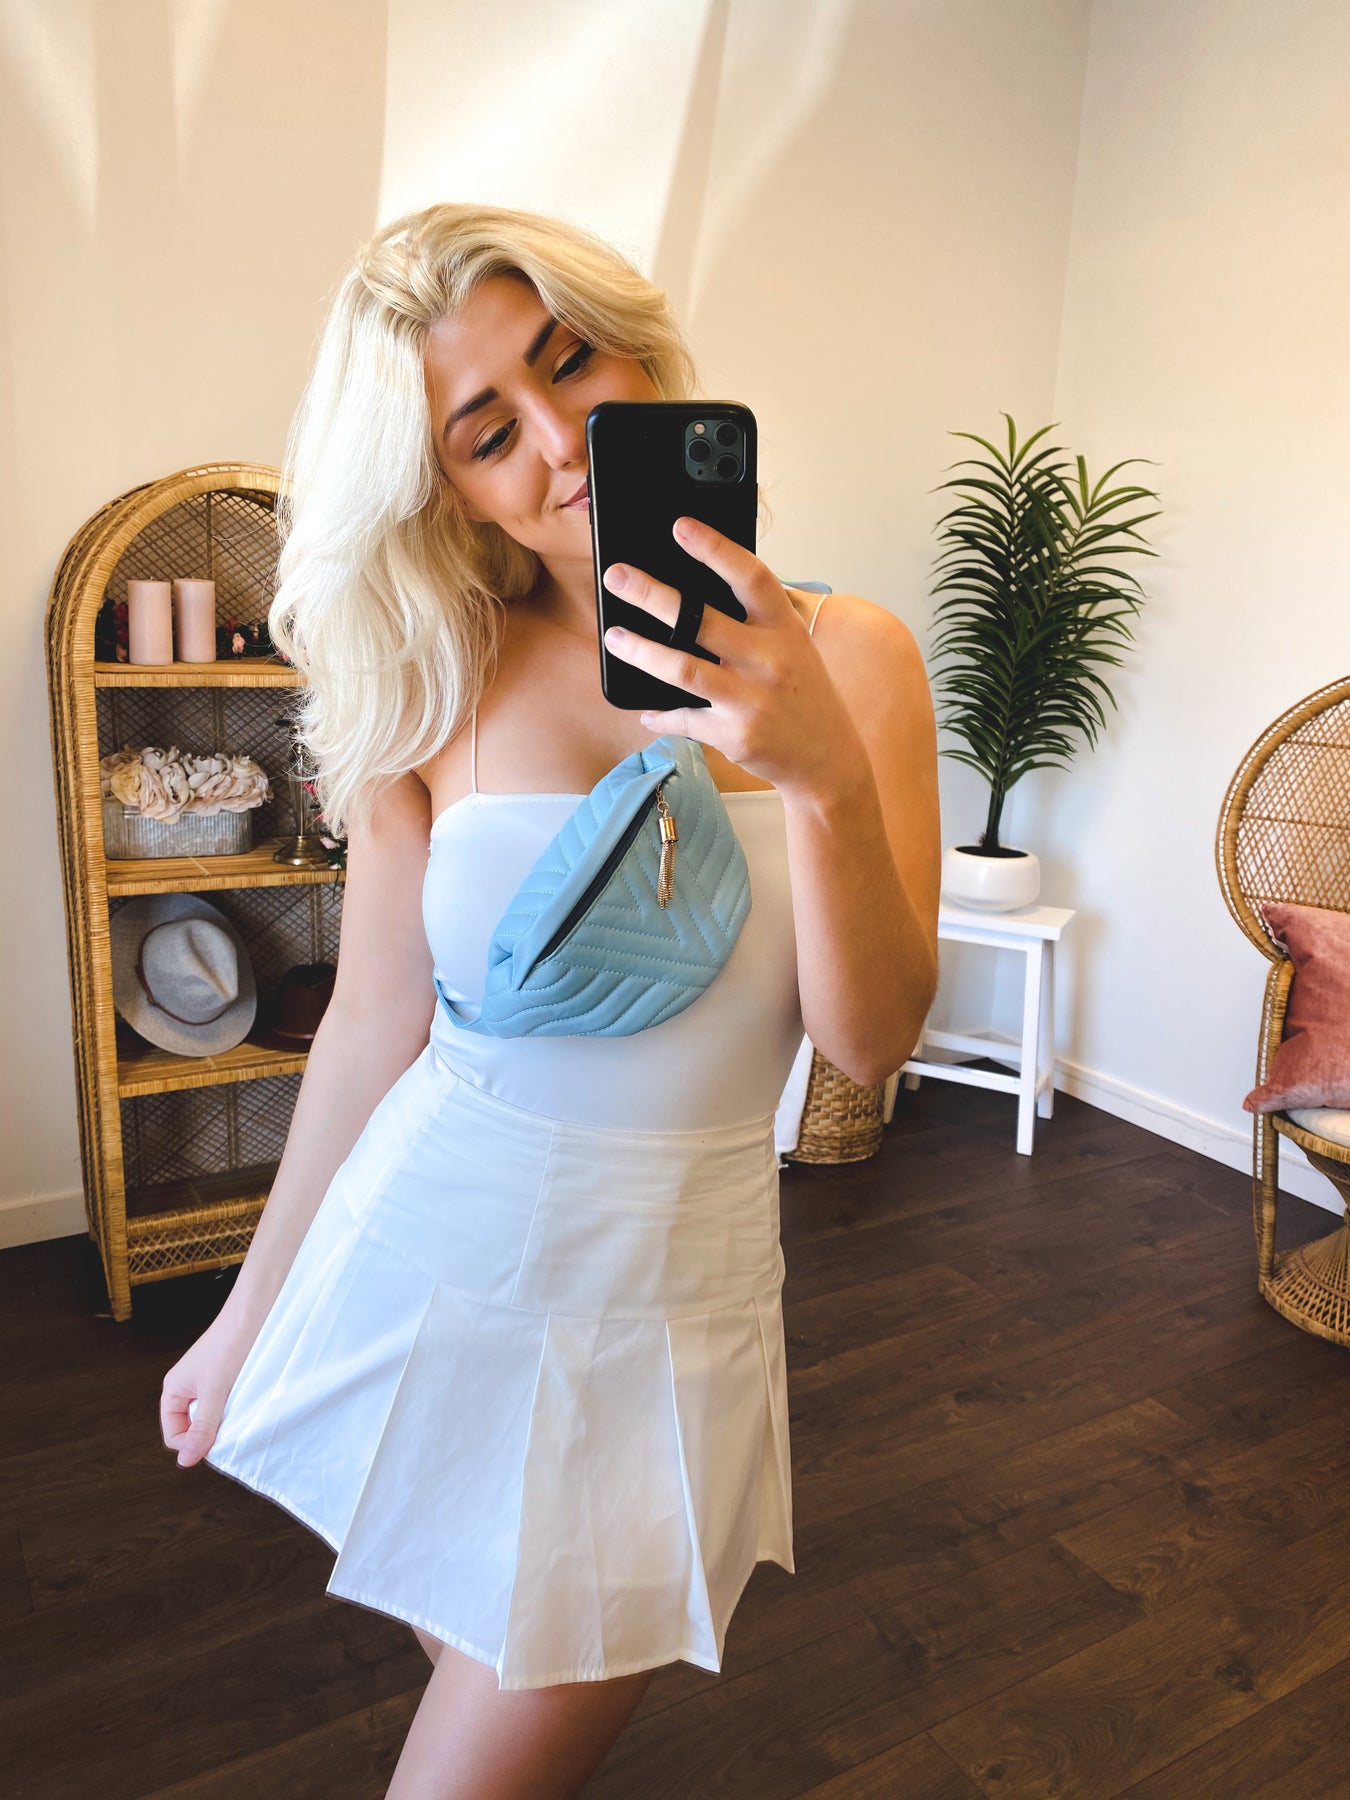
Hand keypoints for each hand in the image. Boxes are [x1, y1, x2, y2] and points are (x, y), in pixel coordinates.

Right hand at [160, 1314, 256, 1467]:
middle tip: (231, 1422)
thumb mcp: (215, 1392)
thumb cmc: (231, 1344)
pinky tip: (248, 1398)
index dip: (192, 1443)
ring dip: (227, 1418)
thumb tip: (186, 1460)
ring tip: (240, 1406)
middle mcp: (188, 1387)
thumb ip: (202, 1427)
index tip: (216, 1440)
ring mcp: (209, 1382)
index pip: (174, 1434)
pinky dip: (237, 1405)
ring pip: (213, 1415)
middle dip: (211, 1430)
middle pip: (193, 1427)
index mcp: (174, 1390)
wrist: (257, 1310)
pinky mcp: (228, 1377)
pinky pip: (227, 1402)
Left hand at [600, 516, 862, 800]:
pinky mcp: (735, 736)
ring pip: (684, 670)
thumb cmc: (802, 691)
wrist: (827, 756)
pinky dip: (660, 715)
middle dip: (653, 596)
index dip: (715, 549)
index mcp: (784, 629)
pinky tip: (644, 709)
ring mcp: (751, 700)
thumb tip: (699, 588)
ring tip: (615, 637)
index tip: (681, 527)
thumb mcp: (793, 645)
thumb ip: (756, 619)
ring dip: (642, 652)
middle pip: (701, 620)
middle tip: (617, 577)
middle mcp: (769, 661)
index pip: (750, 578)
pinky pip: (685, 720)